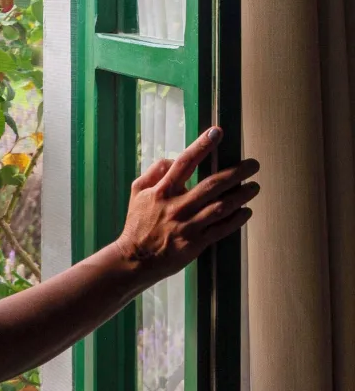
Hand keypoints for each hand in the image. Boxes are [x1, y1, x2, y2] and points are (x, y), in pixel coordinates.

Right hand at [115, 126, 258, 286]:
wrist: (135, 259)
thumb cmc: (137, 223)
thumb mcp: (137, 192)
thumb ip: (154, 172)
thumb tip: (173, 159)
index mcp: (162, 191)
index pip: (185, 162)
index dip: (201, 145)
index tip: (217, 132)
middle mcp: (177, 206)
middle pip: (212, 185)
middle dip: (236, 172)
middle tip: (254, 164)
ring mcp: (188, 225)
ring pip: (221, 207)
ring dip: (242, 195)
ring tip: (255, 186)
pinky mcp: (195, 243)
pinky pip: (221, 229)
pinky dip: (237, 219)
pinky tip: (246, 211)